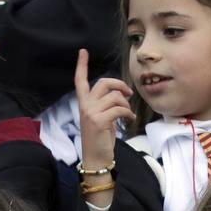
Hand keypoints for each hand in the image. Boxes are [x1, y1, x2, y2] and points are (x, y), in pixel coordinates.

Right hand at [74, 49, 133, 204]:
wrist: (96, 159)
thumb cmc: (100, 140)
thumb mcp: (101, 119)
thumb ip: (105, 105)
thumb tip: (120, 95)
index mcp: (84, 104)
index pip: (80, 81)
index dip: (82, 65)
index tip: (83, 52)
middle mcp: (85, 106)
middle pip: (103, 83)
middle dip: (119, 85)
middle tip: (129, 93)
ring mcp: (91, 113)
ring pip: (114, 97)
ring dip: (126, 104)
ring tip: (128, 113)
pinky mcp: (100, 121)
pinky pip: (119, 109)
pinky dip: (128, 113)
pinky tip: (130, 119)